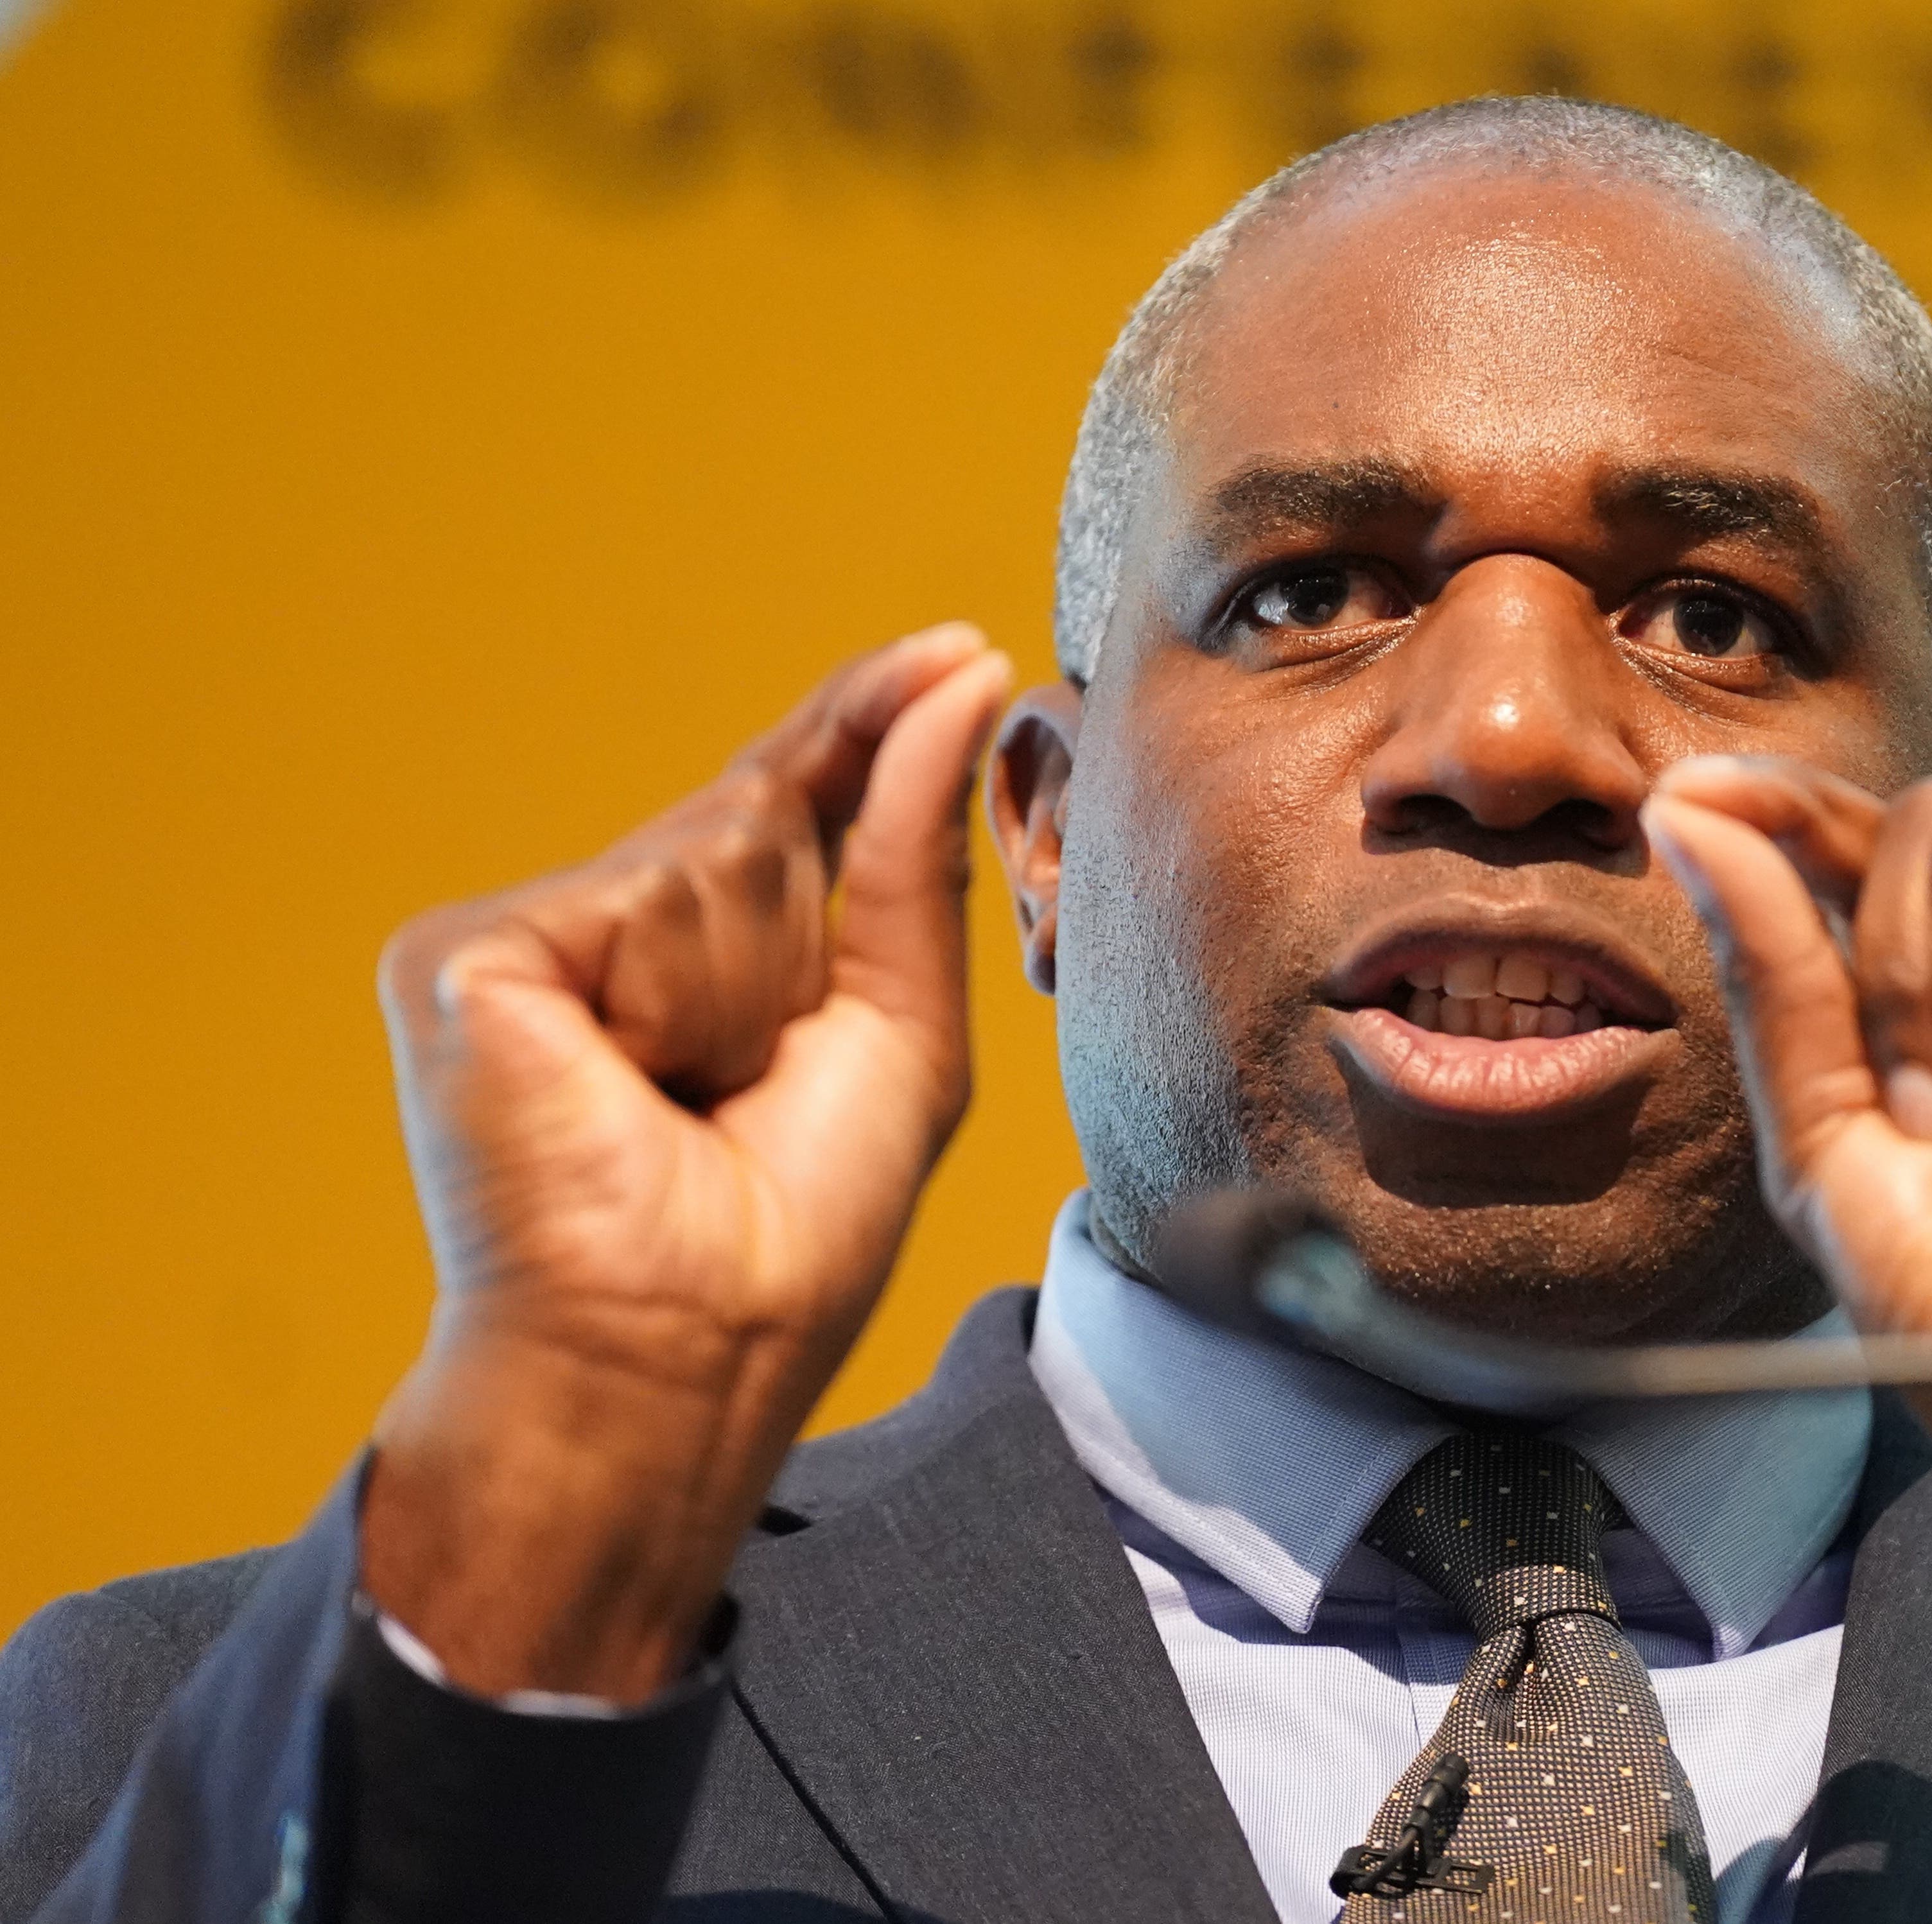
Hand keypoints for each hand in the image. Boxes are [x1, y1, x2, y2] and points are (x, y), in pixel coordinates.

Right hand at [363, 627, 1015, 1700]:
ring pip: (718, 849)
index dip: (870, 724)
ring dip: (754, 987)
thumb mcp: (900, 1028)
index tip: (957, 650)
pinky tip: (629, 1080)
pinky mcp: (466, 955)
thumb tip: (957, 673)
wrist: (683, 1355)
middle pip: (762, 815)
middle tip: (753, 1083)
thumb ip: (914, 852)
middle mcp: (602, 933)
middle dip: (806, 943)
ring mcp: (525, 939)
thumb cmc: (791, 1236)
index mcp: (697, 959)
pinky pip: (648, 894)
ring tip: (694, 1098)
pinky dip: (683, 996)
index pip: (790, 803)